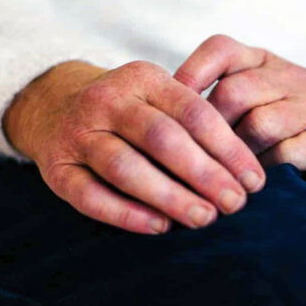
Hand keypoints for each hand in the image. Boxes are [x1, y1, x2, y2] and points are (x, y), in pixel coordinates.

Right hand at [2, 59, 265, 234]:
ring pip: (125, 167)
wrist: (51, 103)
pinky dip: (126, 213)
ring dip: (169, 196)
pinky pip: (91, 195)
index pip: (193, 112)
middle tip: (235, 204)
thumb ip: (193, 122)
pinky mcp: (57, 168)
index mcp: (142, 78)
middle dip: (204, 174)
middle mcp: (107, 100)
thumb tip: (243, 173)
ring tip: (204, 218)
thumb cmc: (126, 109)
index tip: (254, 179)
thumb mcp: (157, 95)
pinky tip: (160, 227)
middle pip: (161, 139)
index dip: (228, 148)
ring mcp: (78, 134)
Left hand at [173, 35, 305, 196]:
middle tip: (191, 165)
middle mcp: (292, 75)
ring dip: (237, 157)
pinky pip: (292, 151)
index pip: (221, 49)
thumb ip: (207, 112)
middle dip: (209, 132)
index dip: (190, 76)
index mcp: (263, 62)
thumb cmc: (275, 142)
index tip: (165, 115)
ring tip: (223, 182)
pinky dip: (268, 172)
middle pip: (236, 91)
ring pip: (263, 122)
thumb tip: (150, 127)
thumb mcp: (242, 117)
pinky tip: (257, 189)